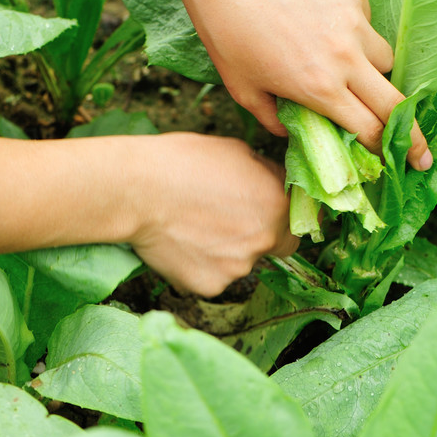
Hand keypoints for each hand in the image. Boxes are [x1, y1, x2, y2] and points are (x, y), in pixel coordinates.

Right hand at [126, 133, 298, 296]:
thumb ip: (266, 173)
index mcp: (277, 204)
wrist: (137, 190)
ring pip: (242, 262)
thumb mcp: (236, 151)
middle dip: (260, 236)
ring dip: (228, 250)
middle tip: (229, 219)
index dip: (284, 216)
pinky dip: (202, 265)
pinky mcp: (210, 286)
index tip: (270, 212)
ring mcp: (238, 267)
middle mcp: (264, 240)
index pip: (299, 220)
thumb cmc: (183, 162)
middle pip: (276, 246)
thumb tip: (275, 182)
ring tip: (195, 226)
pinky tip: (183, 243)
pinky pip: (214, 277)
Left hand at [187, 0, 431, 170]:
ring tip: (349, 66)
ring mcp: (354, 23)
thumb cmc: (229, 36)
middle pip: (395, 103)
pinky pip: (367, 22)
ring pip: (386, 58)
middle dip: (413, 134)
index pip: (371, 129)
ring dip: (376, 72)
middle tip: (423, 153)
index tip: (405, 164)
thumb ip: (274, 120)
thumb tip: (294, 134)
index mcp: (320, 89)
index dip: (389, 151)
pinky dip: (355, 31)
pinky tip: (325, 23)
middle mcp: (345, 59)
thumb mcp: (244, 90)